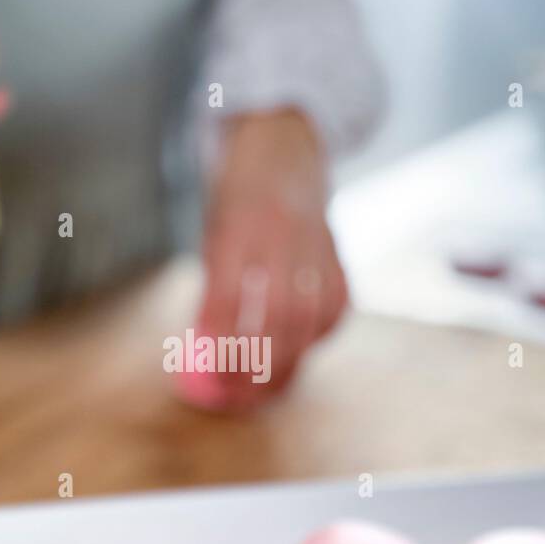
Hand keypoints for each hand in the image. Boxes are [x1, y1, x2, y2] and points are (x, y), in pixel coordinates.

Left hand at [198, 108, 347, 403]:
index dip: (221, 342)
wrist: (282, 147)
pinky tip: (305, 350)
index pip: (229, 297)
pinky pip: (337, 302)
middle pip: (276, 317)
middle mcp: (280, 236)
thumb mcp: (213, 231)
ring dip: (291, 360)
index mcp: (238, 228)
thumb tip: (208, 350)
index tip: (210, 375)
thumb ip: (214, 285)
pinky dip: (322, 333)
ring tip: (271, 388)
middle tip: (239, 396)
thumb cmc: (237, 197)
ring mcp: (314, 243)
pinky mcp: (337, 250)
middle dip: (259, 366)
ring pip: (310, 316)